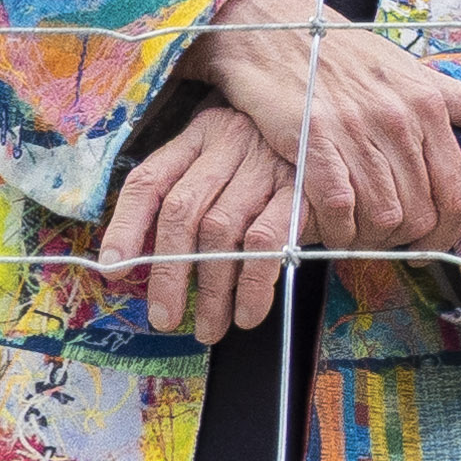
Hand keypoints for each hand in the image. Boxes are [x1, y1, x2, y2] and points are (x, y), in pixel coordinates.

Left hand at [100, 103, 303, 343]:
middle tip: (164, 317)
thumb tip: (148, 261)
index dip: (125, 227)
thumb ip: (196, 196)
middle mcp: (229, 143)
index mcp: (200, 135)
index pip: (150, 181)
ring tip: (209, 326)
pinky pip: (268, 242)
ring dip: (212, 288)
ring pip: (222, 231)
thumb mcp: (231, 162)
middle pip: (182, 212)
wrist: (348, 144)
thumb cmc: (278, 162)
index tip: (113, 270)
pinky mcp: (304, 189)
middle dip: (168, 273)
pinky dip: (253, 284)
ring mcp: (268, 164)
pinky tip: (247, 312)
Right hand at [179, 0, 460, 264]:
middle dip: (401, 241)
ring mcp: (357, 128)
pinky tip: (326, 223)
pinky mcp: (312, 136)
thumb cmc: (348, 55)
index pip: (456, 195)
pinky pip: (338, 206)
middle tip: (380, 241)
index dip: (444, 234)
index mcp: (431, 107)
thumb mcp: (418, 73)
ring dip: (367, 239)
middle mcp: (400, 119)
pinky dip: (335, 227)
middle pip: (419, 215)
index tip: (425, 246)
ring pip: (381, 217)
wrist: (274, 26)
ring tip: (352, 233)